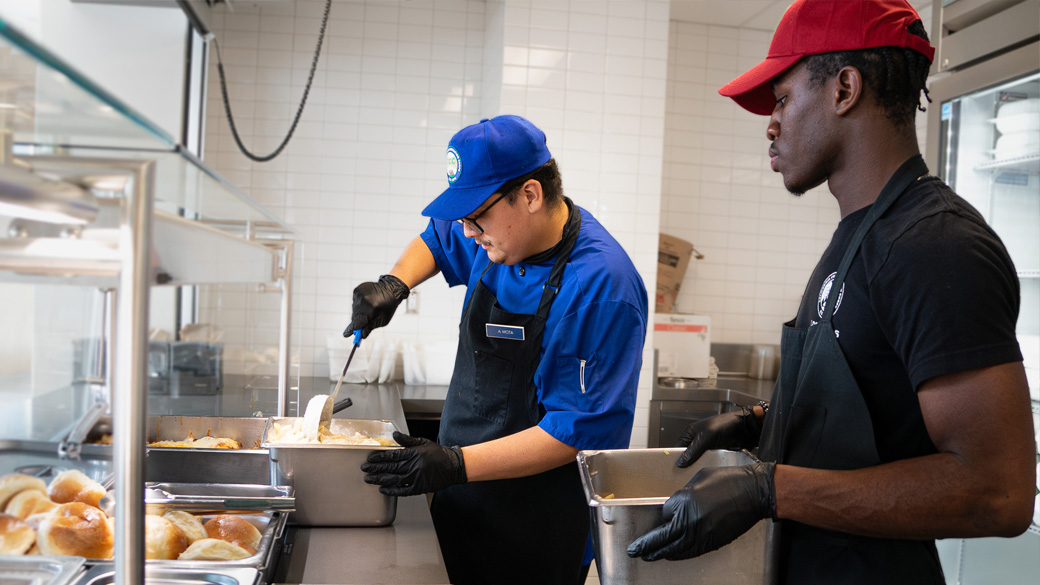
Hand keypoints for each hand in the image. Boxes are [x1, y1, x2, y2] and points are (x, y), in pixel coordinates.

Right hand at [345, 274, 409, 338]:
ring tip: (369, 308)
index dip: (351, 329)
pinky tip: (367, 302)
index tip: (346, 335)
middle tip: (362, 323)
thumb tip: (361, 335)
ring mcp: (359, 294)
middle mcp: (364, 301)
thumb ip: (370, 327)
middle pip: (355, 316)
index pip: (358, 322)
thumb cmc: (388, 307)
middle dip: (357, 322)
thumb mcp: (383, 320)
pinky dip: (359, 305)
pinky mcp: (357, 290)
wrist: (390, 289)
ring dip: (359, 312)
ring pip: (354, 309)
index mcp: (371, 309)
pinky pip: (355, 302)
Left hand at [361, 431, 466, 495]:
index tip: (370, 458)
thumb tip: (395, 434)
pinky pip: (402, 491)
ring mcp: (416, 478)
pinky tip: (383, 489)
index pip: (392, 455)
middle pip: (390, 468)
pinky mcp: (419, 488)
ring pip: (394, 479)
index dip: (379, 457)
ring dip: (380, 479)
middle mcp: (414, 466)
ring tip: (369, 479)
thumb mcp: (423, 442)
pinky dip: (392, 491)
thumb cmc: (438, 454)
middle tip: (364, 468)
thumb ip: (407, 440)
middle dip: (375, 468)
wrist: (453, 466)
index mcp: (414, 453)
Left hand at [627, 462, 775, 560]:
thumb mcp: (699, 479)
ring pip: (676, 550)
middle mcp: (691, 521)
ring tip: (649, 556)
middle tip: (634, 551)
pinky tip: (673, 554)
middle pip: (663, 540)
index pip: (664, 516)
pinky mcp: (714, 542)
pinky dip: (680, 555)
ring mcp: (703, 534)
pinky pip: (692, 552)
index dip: (662, 516)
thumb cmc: (728, 480)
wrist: (753, 493)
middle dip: (646, 547)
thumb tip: (675, 506)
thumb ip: (683, 495)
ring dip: (661, 554)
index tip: (661, 517)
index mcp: (685, 503)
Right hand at [675, 406, 762, 467]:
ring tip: (696, 473)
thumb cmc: (726, 424)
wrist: (745, 428)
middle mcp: (697, 440)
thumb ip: (693, 450)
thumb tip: (681, 462)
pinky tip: (707, 471)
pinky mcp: (716, 453)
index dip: (676, 458)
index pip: (678, 447)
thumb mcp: (707, 437)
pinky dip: (707, 466)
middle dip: (687, 463)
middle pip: (687, 455)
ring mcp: (707, 447)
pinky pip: (708, 462)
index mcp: (691, 432)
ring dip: (698, 465)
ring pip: (697, 460)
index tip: (675, 469)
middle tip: (685, 473)